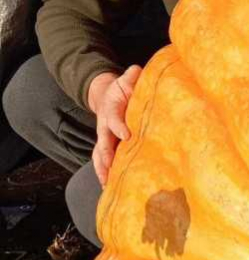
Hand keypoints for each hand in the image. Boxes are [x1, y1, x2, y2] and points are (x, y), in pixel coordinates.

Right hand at [87, 65, 141, 185]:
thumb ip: (131, 77)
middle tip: (110, 169)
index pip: (114, 119)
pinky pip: (104, 162)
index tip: (126, 135)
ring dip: (103, 170)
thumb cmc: (121, 90)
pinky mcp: (109, 147)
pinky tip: (110, 188)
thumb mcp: (125, 80)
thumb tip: (136, 70)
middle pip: (102, 144)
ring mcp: (105, 139)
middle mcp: (105, 128)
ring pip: (100, 157)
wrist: (107, 97)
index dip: (118, 126)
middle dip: (105, 157)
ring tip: (107, 185)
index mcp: (111, 111)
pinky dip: (105, 174)